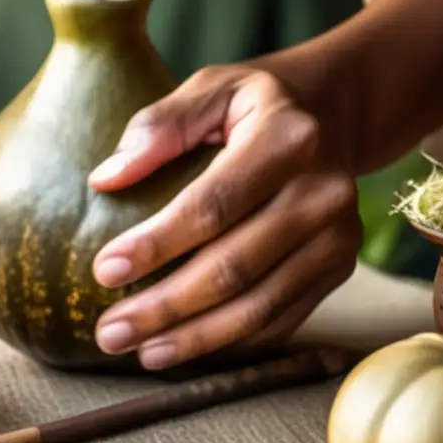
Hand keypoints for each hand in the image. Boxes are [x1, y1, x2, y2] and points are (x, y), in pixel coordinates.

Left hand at [88, 66, 361, 369]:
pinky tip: (186, 349)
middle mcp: (322, 193)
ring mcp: (337, 237)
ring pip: (259, 306)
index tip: (104, 271)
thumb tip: (105, 180)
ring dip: (196, 338)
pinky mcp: (339, 267)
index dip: (157, 244)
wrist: (335, 113)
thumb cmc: (255, 102)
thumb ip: (158, 128)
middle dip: (166, 308)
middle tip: (110, 332)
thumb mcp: (208, 89)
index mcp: (286, 139)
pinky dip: (231, 342)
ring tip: (140, 353)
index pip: (213, 205)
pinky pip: (281, 318)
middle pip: (235, 267)